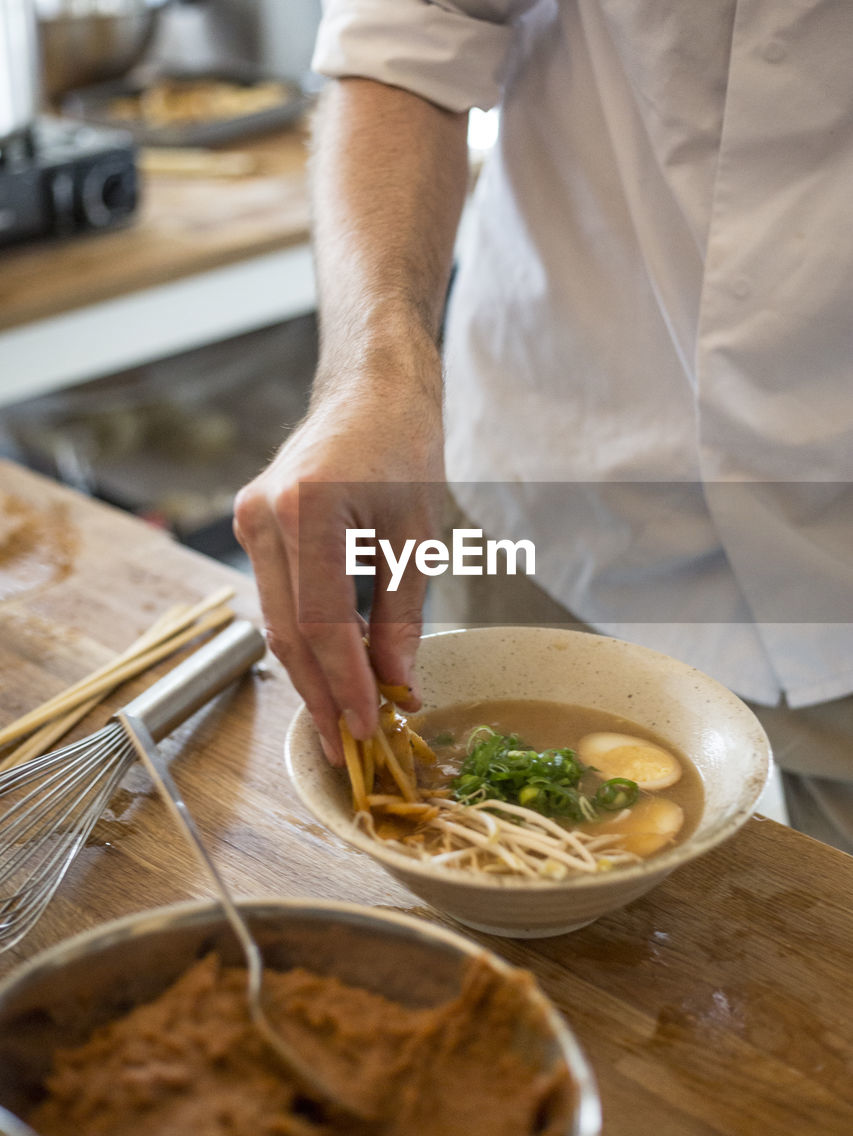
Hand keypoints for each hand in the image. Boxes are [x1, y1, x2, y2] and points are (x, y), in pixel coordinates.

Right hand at [233, 375, 443, 763]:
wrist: (371, 387)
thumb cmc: (405, 446)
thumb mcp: (417, 536)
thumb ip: (402, 616)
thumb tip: (397, 687)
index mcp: (308, 509)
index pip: (324, 624)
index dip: (348, 685)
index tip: (370, 730)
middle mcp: (264, 515)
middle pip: (289, 632)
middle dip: (321, 694)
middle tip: (348, 748)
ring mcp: (250, 517)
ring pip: (277, 620)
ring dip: (310, 673)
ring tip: (343, 720)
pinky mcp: (252, 522)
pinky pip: (276, 596)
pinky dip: (304, 636)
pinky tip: (332, 670)